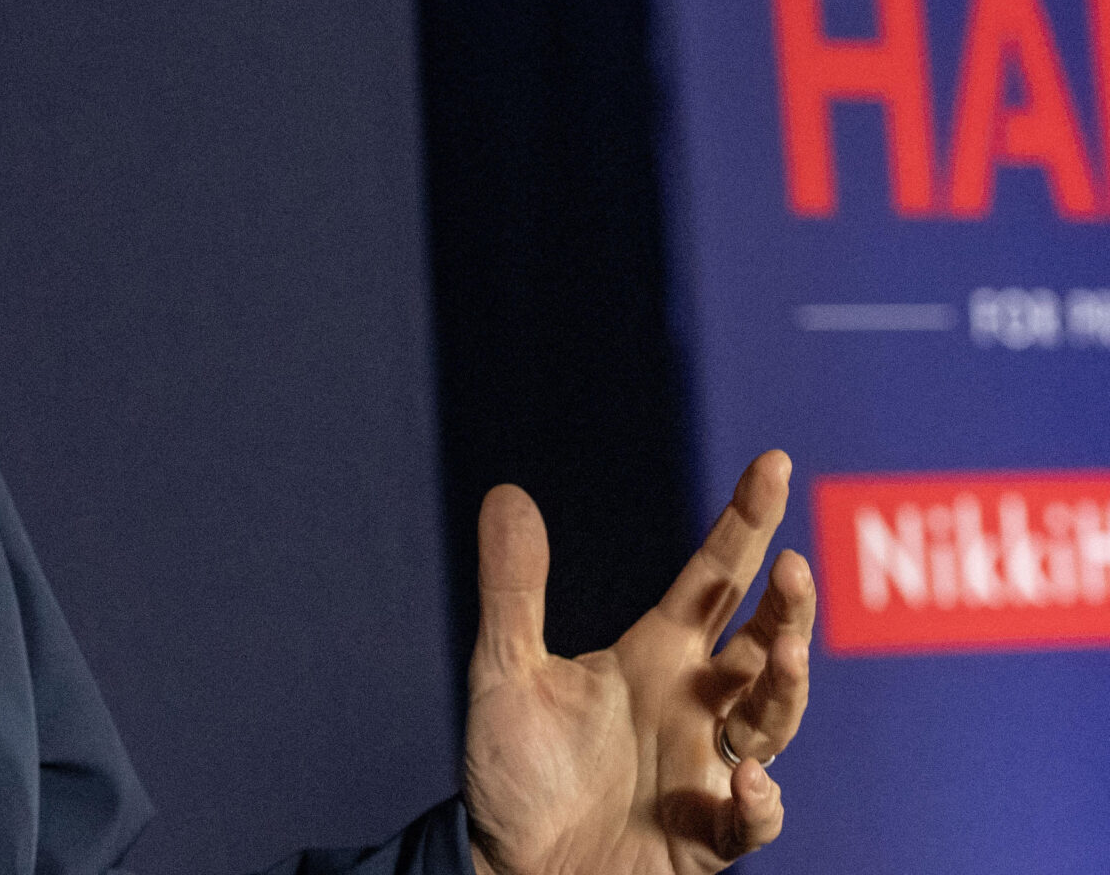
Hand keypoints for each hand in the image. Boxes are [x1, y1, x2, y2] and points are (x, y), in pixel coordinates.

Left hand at [463, 450, 814, 874]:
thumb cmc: (515, 771)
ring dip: (787, 686)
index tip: (774, 462)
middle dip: (787, 606)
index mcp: (656, 658)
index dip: (746, 522)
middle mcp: (695, 706)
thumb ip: (512, 588)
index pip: (715, 578)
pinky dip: (758, 802)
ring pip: (774, 720)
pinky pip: (750, 820)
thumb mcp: (504, 672)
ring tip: (784, 649)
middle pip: (763, 644)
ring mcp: (709, 770)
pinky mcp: (707, 836)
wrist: (509, 868)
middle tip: (792, 566)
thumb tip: (506, 491)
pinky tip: (747, 779)